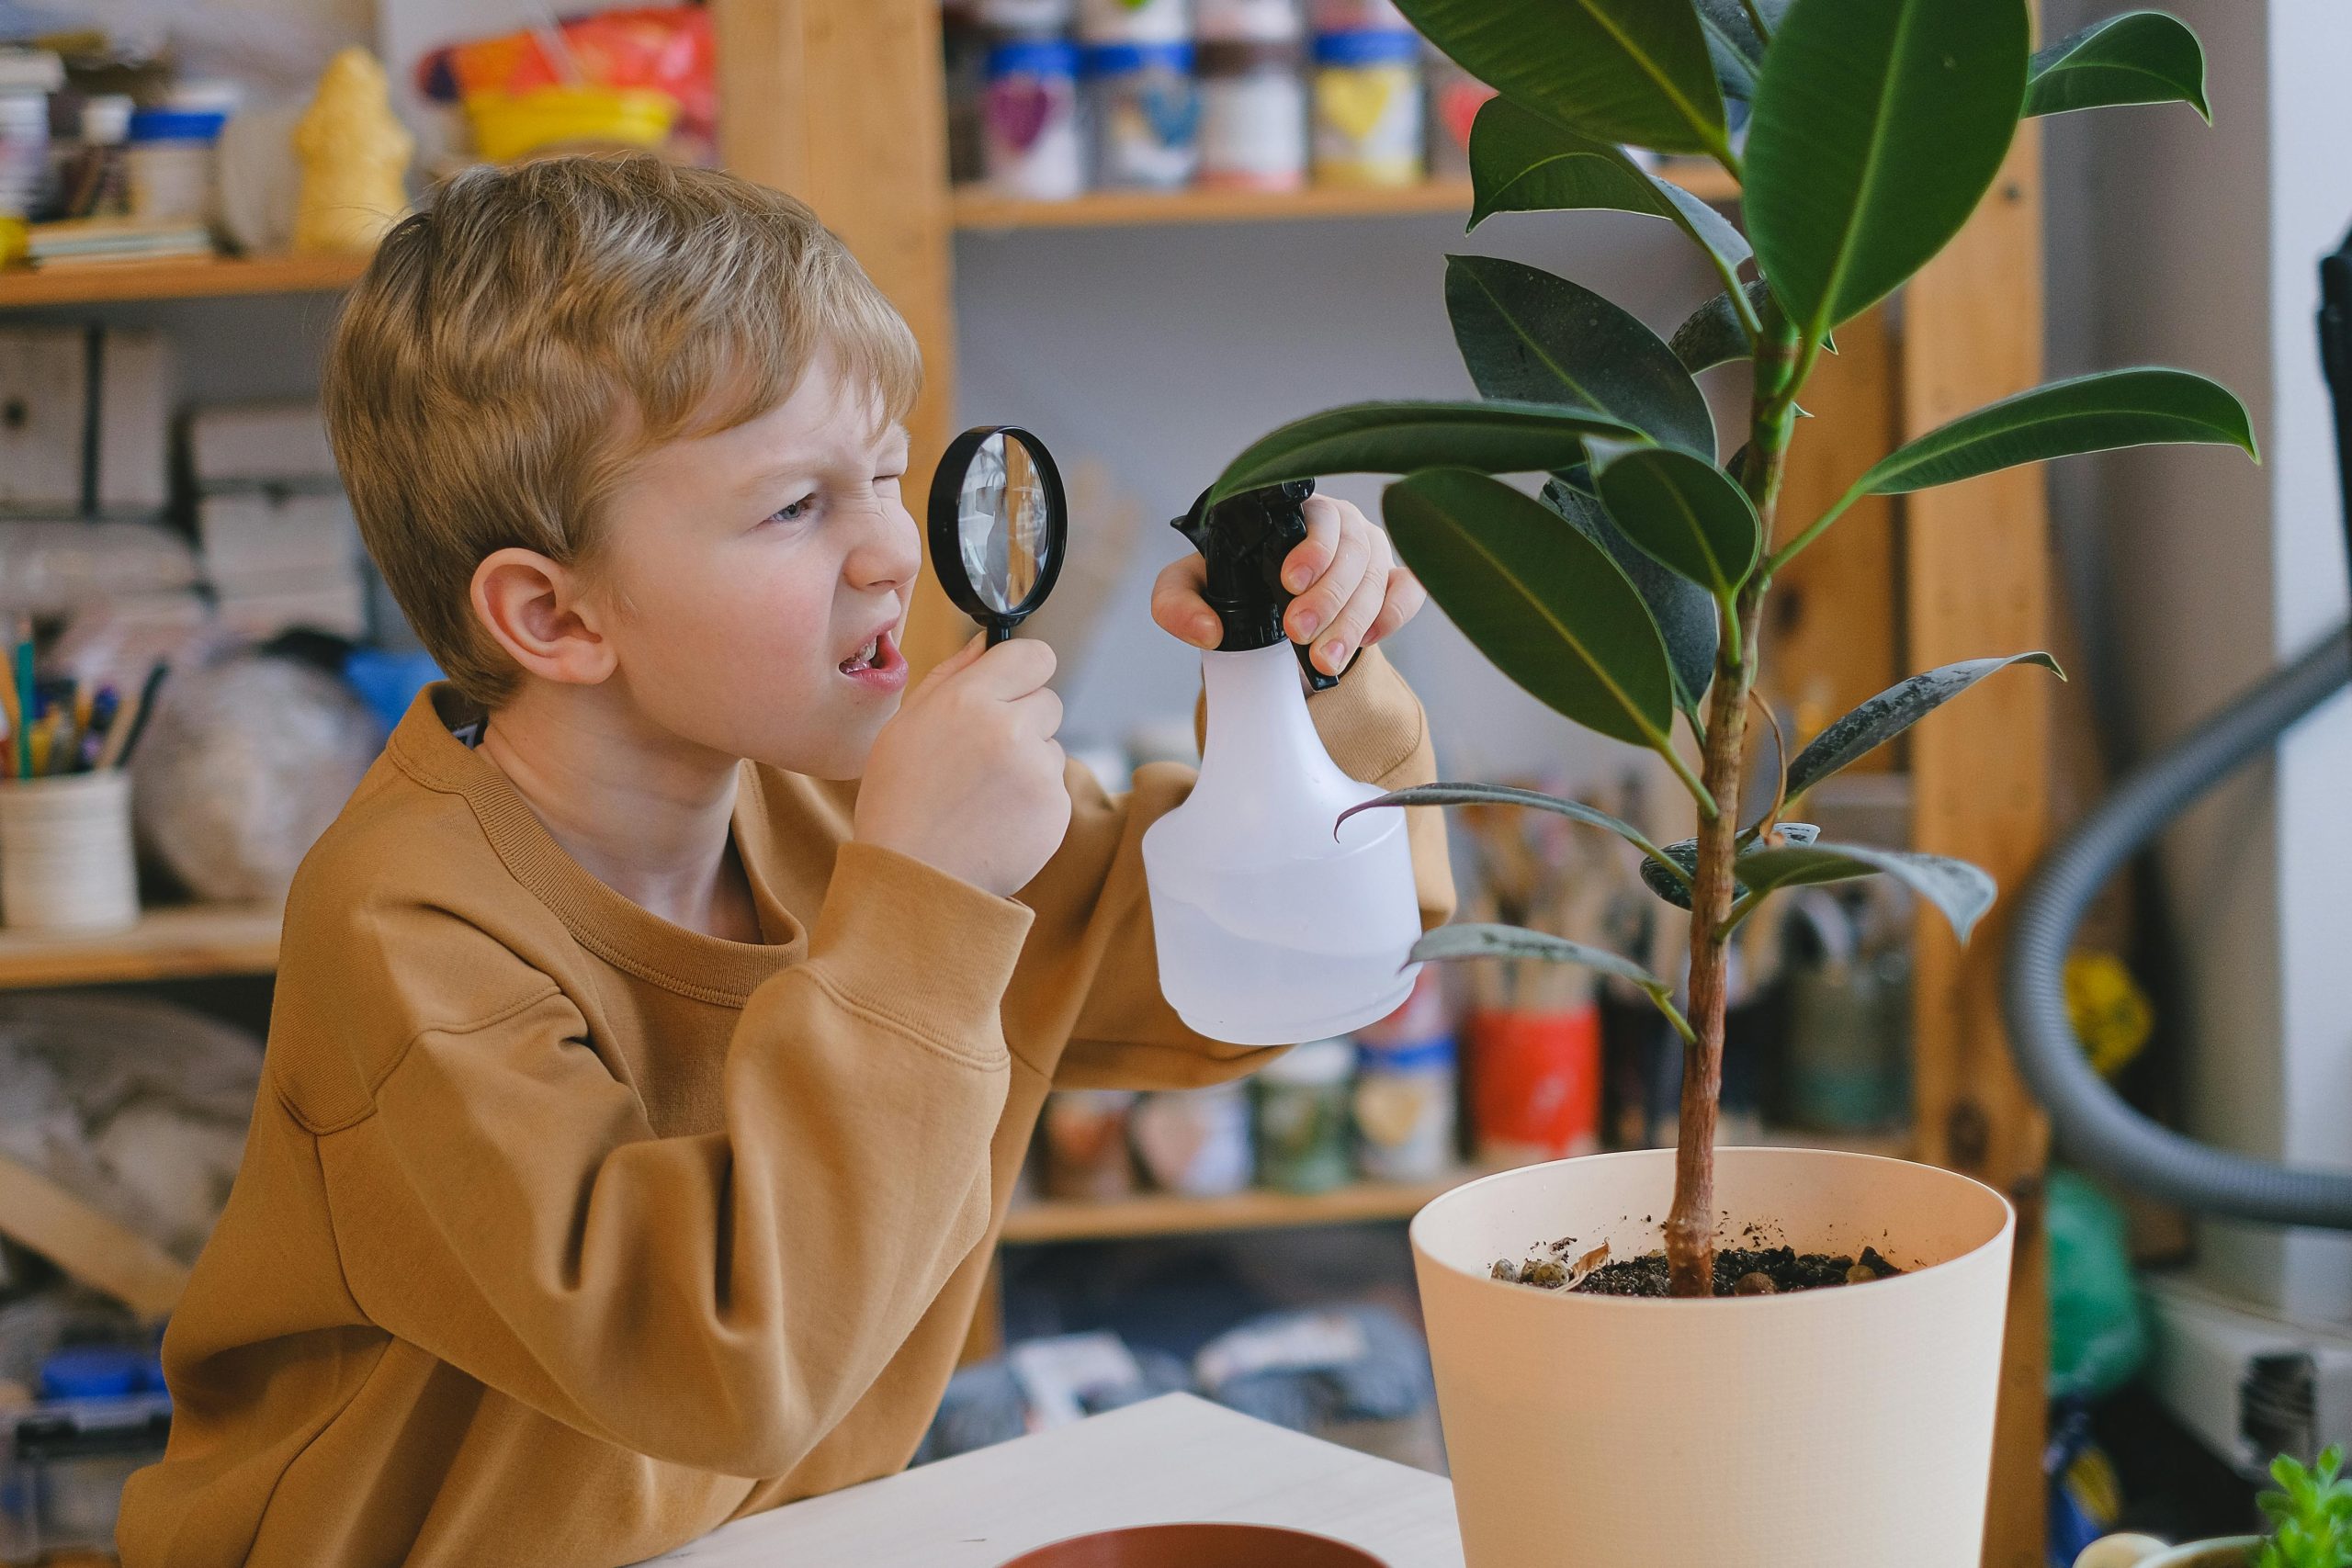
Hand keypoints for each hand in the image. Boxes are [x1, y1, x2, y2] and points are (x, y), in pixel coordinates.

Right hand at [856, 636, 1069, 897]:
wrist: (912, 879)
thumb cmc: (899, 799)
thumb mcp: (905, 726)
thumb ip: (951, 676)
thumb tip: (987, 644)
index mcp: (968, 700)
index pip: (1034, 655)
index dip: (1024, 670)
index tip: (1013, 686)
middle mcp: (1010, 729)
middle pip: (1049, 700)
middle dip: (1024, 719)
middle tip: (983, 754)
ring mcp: (1038, 773)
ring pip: (1052, 746)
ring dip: (1029, 761)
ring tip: (983, 794)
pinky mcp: (1055, 811)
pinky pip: (1055, 788)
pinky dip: (1033, 801)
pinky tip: (996, 819)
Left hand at [1151, 496, 1427, 675]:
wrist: (1266, 614)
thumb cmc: (1232, 587)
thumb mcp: (1190, 588)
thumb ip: (1176, 602)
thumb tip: (1206, 631)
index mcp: (1295, 513)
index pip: (1319, 516)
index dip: (1313, 547)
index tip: (1289, 583)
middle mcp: (1340, 525)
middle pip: (1351, 552)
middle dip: (1327, 597)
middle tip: (1298, 632)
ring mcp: (1370, 553)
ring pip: (1377, 578)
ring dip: (1353, 621)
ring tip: (1324, 660)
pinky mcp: (1392, 582)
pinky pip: (1409, 591)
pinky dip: (1394, 614)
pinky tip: (1368, 641)